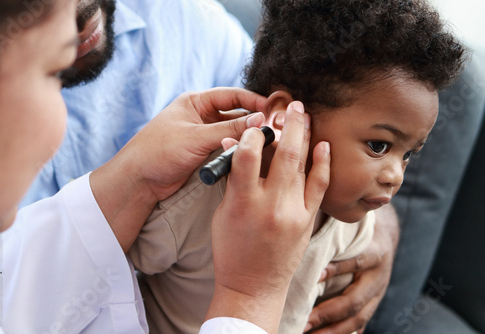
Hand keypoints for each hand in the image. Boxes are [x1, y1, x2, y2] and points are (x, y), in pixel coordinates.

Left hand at [91, 87, 266, 251]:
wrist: (138, 180)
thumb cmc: (158, 151)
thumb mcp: (196, 137)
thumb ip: (229, 130)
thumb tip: (259, 120)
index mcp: (196, 102)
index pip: (232, 95)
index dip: (254, 101)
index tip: (273, 110)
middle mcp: (201, 116)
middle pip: (236, 114)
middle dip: (254, 120)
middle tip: (275, 128)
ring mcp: (203, 135)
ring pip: (233, 133)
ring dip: (247, 137)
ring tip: (267, 142)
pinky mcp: (204, 153)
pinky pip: (227, 148)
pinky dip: (239, 150)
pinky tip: (252, 155)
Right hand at [206, 101, 330, 333]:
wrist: (253, 286)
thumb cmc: (232, 251)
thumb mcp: (222, 215)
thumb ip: (232, 181)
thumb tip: (236, 146)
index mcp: (243, 202)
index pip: (248, 155)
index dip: (252, 133)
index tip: (255, 125)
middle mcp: (271, 205)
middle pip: (283, 153)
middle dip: (289, 124)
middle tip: (293, 104)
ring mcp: (293, 212)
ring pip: (303, 165)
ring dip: (306, 136)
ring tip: (306, 116)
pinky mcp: (308, 220)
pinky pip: (319, 186)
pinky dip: (322, 163)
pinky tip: (324, 145)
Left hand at [304, 204, 399, 333]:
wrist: (387, 234)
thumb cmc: (360, 227)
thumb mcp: (354, 222)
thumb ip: (337, 225)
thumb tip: (308, 219)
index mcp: (374, 253)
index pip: (357, 262)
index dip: (337, 269)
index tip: (316, 276)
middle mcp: (378, 277)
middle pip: (355, 299)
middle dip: (328, 312)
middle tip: (305, 320)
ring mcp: (378, 294)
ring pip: (358, 317)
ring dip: (333, 329)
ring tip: (309, 333)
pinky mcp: (374, 304)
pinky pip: (360, 323)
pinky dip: (345, 332)